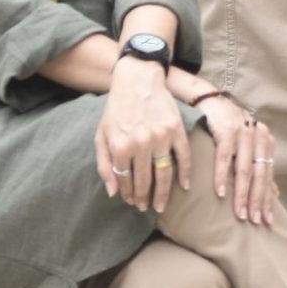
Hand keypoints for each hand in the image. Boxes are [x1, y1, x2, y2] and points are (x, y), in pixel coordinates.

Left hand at [96, 58, 191, 212]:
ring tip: (161, 206)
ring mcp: (160, 136)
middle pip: (144, 180)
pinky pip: (183, 157)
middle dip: (143, 198)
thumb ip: (104, 164)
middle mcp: (140, 143)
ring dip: (163, 194)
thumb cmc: (116, 108)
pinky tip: (184, 186)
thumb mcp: (101, 134)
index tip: (130, 201)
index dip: (127, 194)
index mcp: (120, 145)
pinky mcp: (176, 129)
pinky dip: (185, 173)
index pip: (125, 179)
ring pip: (163, 173)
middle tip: (144, 208)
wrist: (137, 79)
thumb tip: (113, 192)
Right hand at [198, 96, 275, 224]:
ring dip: (242, 194)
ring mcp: (243, 132)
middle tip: (254, 221)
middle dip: (256, 201)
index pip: (267, 175)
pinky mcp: (226, 129)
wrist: (209, 99)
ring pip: (244, 170)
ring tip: (240, 213)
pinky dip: (222, 177)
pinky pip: (224, 158)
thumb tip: (275, 194)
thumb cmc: (228, 125)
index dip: (267, 199)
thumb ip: (259, 166)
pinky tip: (221, 193)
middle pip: (259, 175)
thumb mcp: (247, 144)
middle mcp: (258, 136)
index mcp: (265, 141)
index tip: (266, 220)